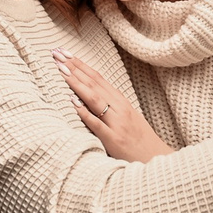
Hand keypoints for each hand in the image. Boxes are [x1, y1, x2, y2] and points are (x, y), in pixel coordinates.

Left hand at [52, 48, 173, 161]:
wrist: (155, 158)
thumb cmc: (139, 139)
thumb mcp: (127, 117)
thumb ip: (111, 105)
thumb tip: (89, 94)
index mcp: (122, 102)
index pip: (98, 78)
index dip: (81, 65)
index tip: (66, 53)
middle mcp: (119, 109)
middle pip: (94, 84)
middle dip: (74, 68)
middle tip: (57, 54)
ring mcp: (117, 123)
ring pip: (95, 99)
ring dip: (77, 83)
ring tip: (61, 70)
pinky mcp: (114, 139)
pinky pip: (97, 124)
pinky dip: (85, 112)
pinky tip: (73, 102)